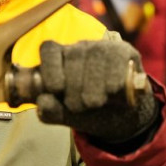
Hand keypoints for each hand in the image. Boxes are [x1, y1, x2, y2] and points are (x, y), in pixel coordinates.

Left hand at [35, 39, 156, 144]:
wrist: (121, 118)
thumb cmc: (88, 112)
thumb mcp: (67, 116)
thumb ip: (50, 111)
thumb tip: (42, 102)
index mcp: (59, 59)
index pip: (49, 49)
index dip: (50, 68)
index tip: (56, 89)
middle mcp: (79, 48)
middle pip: (73, 57)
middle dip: (74, 87)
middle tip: (78, 107)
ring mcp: (102, 47)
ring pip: (95, 57)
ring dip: (93, 87)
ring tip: (95, 103)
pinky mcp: (124, 51)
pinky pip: (116, 60)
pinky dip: (112, 80)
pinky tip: (112, 92)